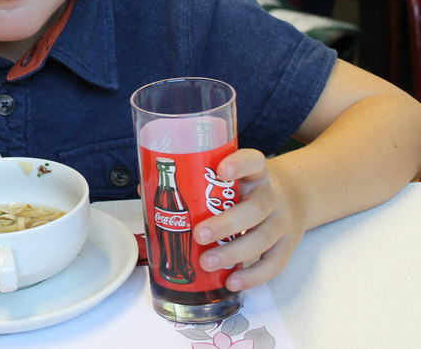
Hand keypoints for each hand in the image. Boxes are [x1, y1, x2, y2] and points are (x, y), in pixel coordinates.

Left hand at [192, 149, 306, 290]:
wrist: (297, 195)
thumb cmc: (250, 185)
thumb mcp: (234, 174)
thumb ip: (200, 178)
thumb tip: (146, 188)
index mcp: (257, 172)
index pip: (253, 161)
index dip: (239, 165)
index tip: (220, 170)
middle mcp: (272, 194)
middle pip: (255, 208)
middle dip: (225, 224)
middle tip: (199, 234)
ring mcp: (283, 220)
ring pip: (263, 238)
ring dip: (233, 253)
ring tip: (207, 263)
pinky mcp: (289, 244)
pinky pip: (274, 263)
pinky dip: (253, 276)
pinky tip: (232, 282)